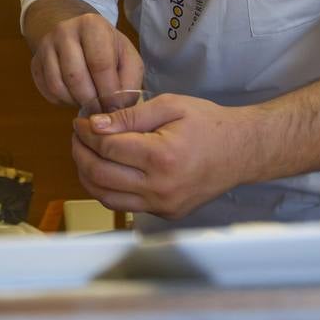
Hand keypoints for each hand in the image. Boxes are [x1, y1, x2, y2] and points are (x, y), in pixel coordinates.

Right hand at [29, 12, 143, 108]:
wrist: (77, 33)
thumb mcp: (127, 58)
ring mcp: (45, 46)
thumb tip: (116, 109)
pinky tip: (75, 97)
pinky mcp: (35, 63)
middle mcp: (64, 31)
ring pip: (58, 86)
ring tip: (89, 103)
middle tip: (102, 111)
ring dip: (76, 102)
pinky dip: (63, 101)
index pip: (100, 64)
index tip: (116, 108)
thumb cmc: (108, 49)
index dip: (108, 92)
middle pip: (76, 77)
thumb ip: (129, 82)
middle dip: (91, 101)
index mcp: (92, 25)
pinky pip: (47, 91)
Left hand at [70, 94, 254, 219]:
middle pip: (99, 174)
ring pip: (106, 196)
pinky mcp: (166, 213)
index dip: (86, 133)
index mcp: (162, 156)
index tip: (80, 121)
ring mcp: (163, 205)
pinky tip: (105, 169)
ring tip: (85, 153)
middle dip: (80, 152)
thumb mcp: (170, 106)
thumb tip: (95, 125)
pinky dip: (107, 188)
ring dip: (87, 175)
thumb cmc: (208, 123)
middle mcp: (161, 187)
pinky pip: (125, 204)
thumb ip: (129, 116)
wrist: (242, 151)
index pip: (107, 147)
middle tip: (77, 136)